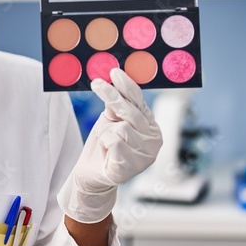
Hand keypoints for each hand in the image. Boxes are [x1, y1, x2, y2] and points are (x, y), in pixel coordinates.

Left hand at [57, 68, 162, 223]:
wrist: (91, 173)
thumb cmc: (103, 144)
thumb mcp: (111, 120)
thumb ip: (117, 105)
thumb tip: (114, 79)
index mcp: (151, 126)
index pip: (140, 101)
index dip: (127, 86)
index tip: (113, 72)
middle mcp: (154, 141)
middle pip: (131, 112)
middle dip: (112, 96)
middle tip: (97, 84)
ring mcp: (145, 156)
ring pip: (122, 128)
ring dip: (106, 131)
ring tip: (105, 141)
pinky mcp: (131, 167)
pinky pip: (115, 143)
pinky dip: (105, 143)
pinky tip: (107, 151)